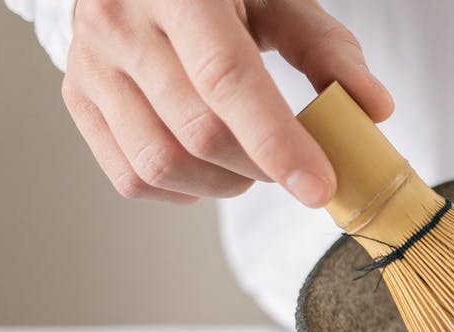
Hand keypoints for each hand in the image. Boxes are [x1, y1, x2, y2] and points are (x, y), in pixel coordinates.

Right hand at [63, 0, 392, 205]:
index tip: (320, 185)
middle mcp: (121, 22)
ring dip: (224, 184)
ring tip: (252, 164)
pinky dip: (183, 191)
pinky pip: (131, 177)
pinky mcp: (78, 98)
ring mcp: (92, 63)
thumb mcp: (280, 1)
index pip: (226, 78)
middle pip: (199, 131)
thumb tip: (374, 110)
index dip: (277, 141)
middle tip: (295, 164)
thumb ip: (327, 51)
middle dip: (261, 166)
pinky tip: (210, 170)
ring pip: (161, 163)